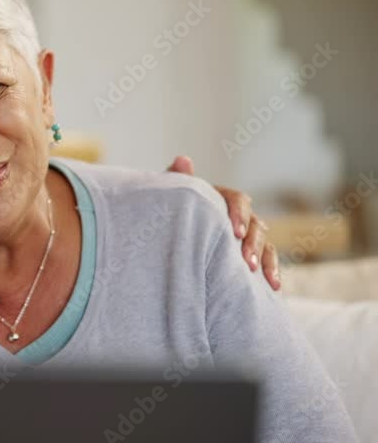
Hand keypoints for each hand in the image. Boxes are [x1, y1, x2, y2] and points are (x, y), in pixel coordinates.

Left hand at [167, 156, 280, 290]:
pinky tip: (274, 286)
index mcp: (222, 198)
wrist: (173, 234)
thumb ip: (178, 179)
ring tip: (257, 273)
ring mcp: (248, 234)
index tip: (235, 232)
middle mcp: (240, 215)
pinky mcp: (252, 253)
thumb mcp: (175, 197)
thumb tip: (183, 159)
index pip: (238, 201)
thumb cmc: (174, 211)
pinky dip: (273, 271)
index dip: (239, 215)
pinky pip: (268, 260)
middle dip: (253, 242)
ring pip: (265, 243)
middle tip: (247, 260)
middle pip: (256, 224)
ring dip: (264, 258)